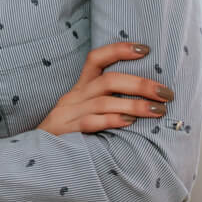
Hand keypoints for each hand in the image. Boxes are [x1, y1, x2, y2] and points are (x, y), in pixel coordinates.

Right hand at [38, 42, 173, 134]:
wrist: (36, 152)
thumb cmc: (69, 132)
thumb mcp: (83, 110)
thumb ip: (106, 102)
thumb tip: (146, 99)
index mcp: (80, 88)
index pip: (95, 59)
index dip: (118, 50)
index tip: (145, 49)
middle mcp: (75, 97)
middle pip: (107, 81)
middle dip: (139, 84)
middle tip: (165, 92)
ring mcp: (70, 113)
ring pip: (103, 102)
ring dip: (133, 105)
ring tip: (157, 110)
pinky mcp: (67, 131)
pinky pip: (90, 122)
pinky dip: (111, 120)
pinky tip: (129, 122)